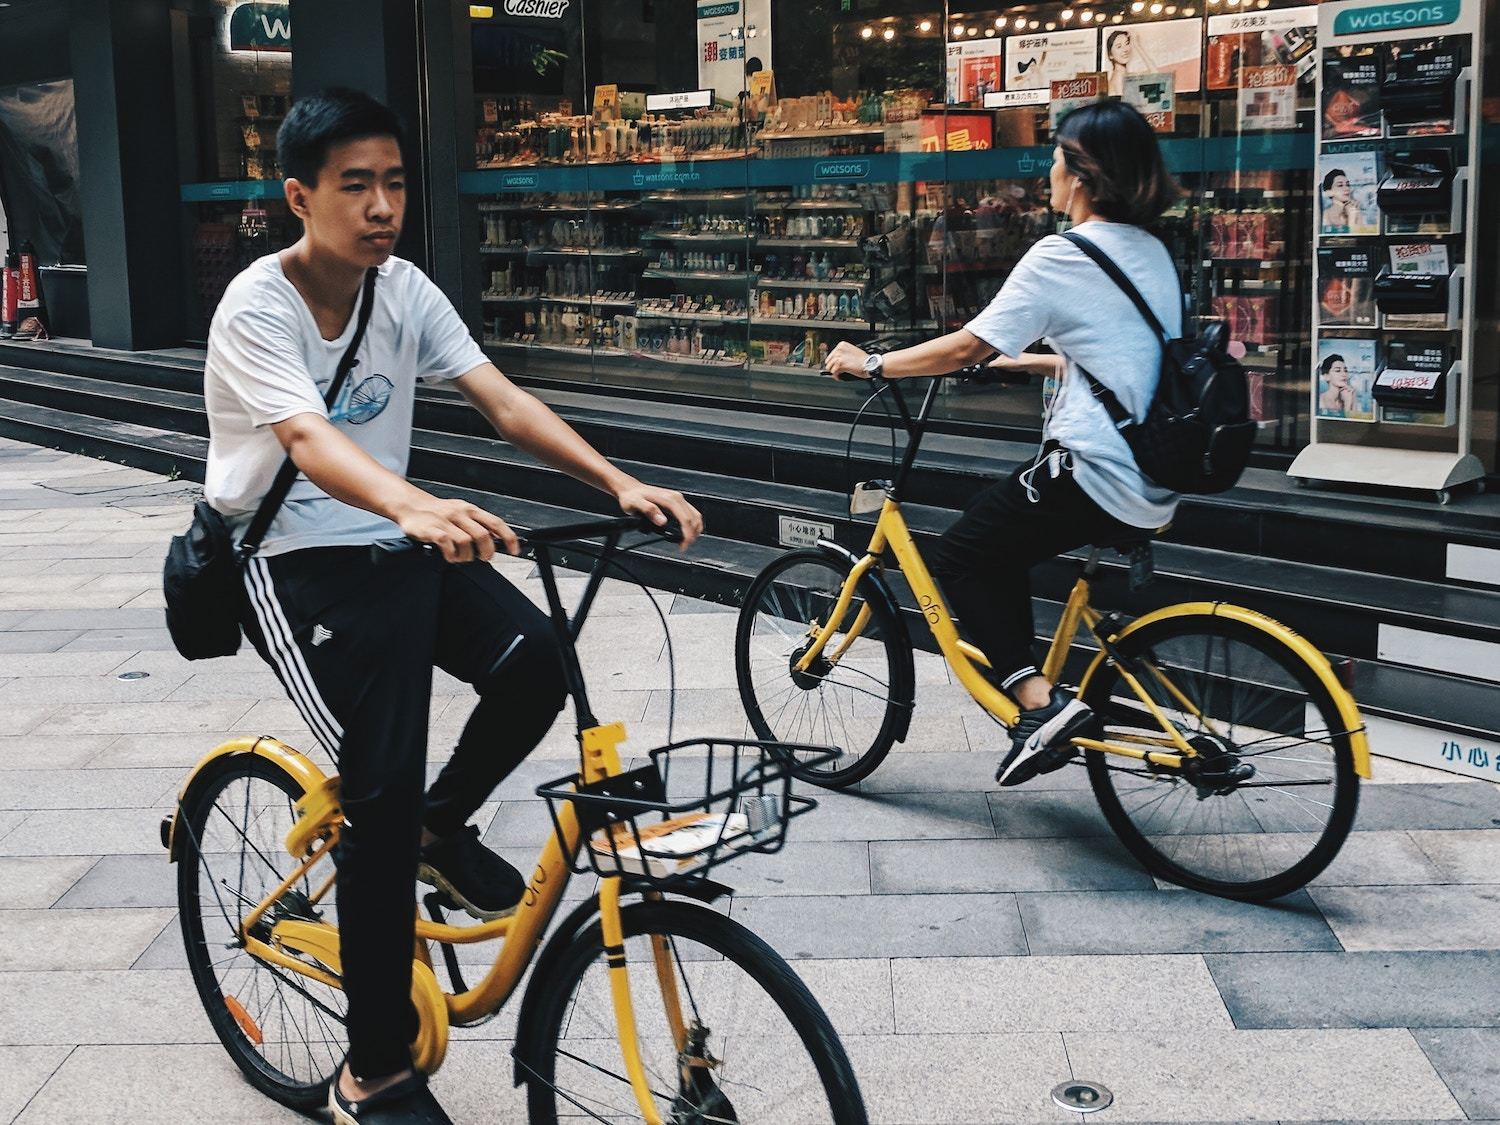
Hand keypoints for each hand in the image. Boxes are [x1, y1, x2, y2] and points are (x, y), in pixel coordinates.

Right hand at [395, 496, 519, 562]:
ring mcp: (445, 521)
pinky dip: (451, 554)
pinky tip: (449, 556)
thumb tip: (499, 539)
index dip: (508, 538)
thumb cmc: (439, 513)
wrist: (411, 506)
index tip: (514, 550)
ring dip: (466, 556)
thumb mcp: (462, 513)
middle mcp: (459, 513)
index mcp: (470, 510)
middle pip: (482, 535)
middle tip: (482, 558)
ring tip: (461, 558)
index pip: (495, 523)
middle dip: (486, 552)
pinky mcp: (431, 529)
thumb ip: (479, 524)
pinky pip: (446, 543)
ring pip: (465, 542)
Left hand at [615, 482, 703, 550]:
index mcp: (669, 499)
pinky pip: (691, 514)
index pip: (686, 519)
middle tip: (684, 546)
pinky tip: (686, 532)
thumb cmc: (632, 497)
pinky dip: (692, 525)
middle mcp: (676, 498)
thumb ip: (649, 511)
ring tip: (686, 542)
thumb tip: (662, 521)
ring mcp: (678, 499)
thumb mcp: (635, 504)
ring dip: (694, 530)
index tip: (683, 546)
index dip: (687, 535)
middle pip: (694, 518)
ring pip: (695, 516)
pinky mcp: (677, 502)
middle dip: (692, 535)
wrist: (631, 489)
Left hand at [825, 340, 870, 379]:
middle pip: (828, 361)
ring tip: (838, 374)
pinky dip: (836, 376)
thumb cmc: (864, 359)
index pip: (831, 355)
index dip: (833, 361)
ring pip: (829, 367)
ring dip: (834, 372)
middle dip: (832, 367)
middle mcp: (839, 350)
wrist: (870, 363)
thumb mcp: (852, 351)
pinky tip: (839, 377)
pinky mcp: (841, 365)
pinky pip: (833, 372)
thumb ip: (844, 353)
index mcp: (842, 345)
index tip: (835, 365)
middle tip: (836, 371)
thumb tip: (837, 360)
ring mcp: (839, 357)